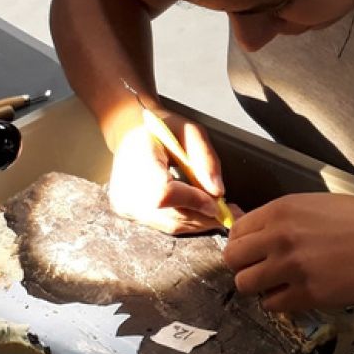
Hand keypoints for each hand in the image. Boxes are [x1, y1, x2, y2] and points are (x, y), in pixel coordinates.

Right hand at [104, 102, 227, 234]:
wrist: (131, 133)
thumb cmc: (161, 128)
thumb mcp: (189, 130)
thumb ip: (205, 158)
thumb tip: (218, 192)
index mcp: (137, 157)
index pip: (163, 193)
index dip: (193, 201)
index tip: (217, 202)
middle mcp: (126, 186)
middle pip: (170, 215)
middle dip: (204, 215)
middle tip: (229, 211)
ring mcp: (125, 204)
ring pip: (170, 225)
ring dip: (198, 221)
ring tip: (216, 210)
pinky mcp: (128, 213)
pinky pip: (164, 225)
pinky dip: (186, 221)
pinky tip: (198, 211)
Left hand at [222, 194, 353, 310]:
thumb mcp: (315, 205)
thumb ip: (284, 219)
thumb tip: (260, 236)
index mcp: (281, 211)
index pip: (236, 232)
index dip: (244, 245)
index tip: (254, 253)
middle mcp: (280, 237)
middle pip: (233, 260)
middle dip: (245, 267)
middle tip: (264, 271)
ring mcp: (292, 267)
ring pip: (246, 285)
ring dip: (259, 288)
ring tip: (280, 285)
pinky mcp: (307, 294)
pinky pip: (272, 305)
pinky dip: (280, 302)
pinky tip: (297, 294)